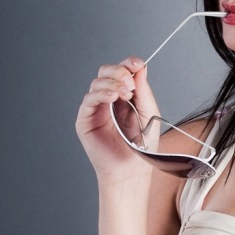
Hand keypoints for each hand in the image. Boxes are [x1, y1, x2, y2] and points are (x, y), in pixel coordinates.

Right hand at [75, 57, 161, 183]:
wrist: (131, 171)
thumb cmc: (141, 148)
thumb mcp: (148, 114)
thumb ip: (144, 91)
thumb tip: (141, 68)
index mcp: (124, 97)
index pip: (122, 72)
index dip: (128, 64)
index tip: (137, 64)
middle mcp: (108, 100)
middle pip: (106, 72)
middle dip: (119, 72)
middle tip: (130, 84)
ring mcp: (96, 109)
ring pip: (97, 83)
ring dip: (112, 83)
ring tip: (125, 93)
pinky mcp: (85, 120)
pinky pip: (89, 100)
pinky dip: (101, 94)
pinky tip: (113, 97)